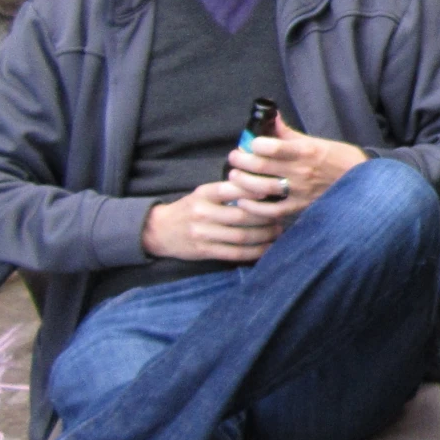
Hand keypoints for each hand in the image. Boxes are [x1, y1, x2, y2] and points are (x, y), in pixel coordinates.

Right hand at [141, 177, 284, 261]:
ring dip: (264, 235)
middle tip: (280, 215)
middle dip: (266, 217)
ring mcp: (203, 233)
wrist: (158, 230)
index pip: (232, 189)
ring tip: (277, 231)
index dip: (255, 190)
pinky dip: (255, 251)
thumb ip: (227, 190)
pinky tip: (267, 248)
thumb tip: (262, 186)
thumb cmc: (189, 208)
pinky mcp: (205, 251)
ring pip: (241, 236)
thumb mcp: (202, 193)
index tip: (273, 191)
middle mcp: (202, 213)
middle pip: (242, 215)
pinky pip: (235, 253)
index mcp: (203, 194)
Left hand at [225, 114, 367, 209]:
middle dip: (241, 161)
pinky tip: (244, 201)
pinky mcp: (299, 207)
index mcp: (306, 151)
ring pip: (262, 188)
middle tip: (234, 158)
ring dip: (243, 182)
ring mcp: (300, 191)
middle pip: (261, 166)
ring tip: (234, 176)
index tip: (249, 143)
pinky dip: (255, 207)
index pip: (273, 146)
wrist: (363, 185)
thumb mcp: (317, 142)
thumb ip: (289, 134)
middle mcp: (301, 171)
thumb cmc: (339, 160)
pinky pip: (272, 211)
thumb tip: (271, 116)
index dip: (255, 144)